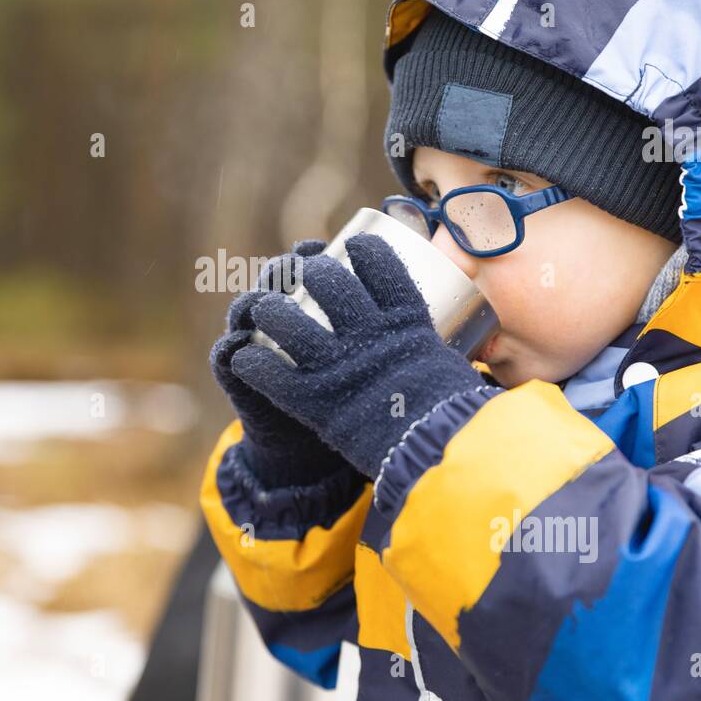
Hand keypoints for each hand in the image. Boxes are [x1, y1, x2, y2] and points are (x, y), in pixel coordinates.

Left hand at [230, 232, 487, 479]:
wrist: (440, 456)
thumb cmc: (454, 420)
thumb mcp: (452, 371)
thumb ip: (437, 355)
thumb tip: (455, 345)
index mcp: (406, 323)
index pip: (381, 265)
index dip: (364, 249)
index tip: (354, 244)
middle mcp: (368, 335)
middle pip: (328, 283)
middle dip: (310, 273)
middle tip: (302, 276)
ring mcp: (338, 366)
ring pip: (288, 321)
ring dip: (270, 310)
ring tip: (264, 307)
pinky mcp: (314, 401)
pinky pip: (271, 373)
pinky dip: (253, 363)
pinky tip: (244, 357)